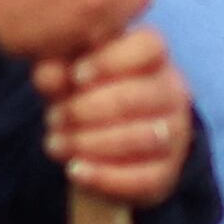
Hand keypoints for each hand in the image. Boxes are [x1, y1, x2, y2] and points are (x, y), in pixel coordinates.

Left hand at [37, 27, 193, 205]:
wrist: (107, 148)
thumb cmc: (90, 95)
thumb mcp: (69, 78)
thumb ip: (57, 71)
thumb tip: (48, 75)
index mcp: (154, 57)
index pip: (148, 46)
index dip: (109, 60)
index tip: (76, 75)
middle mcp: (172, 91)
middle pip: (136, 96)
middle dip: (86, 109)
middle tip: (54, 116)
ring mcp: (174, 133)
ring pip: (140, 138)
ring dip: (90, 142)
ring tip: (57, 142)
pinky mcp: (167, 172)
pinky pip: (141, 178)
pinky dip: (103, 176)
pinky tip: (74, 169)